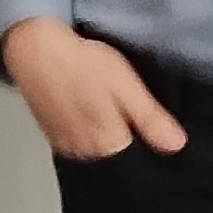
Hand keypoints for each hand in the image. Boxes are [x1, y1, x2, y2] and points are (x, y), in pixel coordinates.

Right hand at [2, 17, 183, 161]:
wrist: (35, 50)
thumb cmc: (80, 63)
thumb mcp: (126, 86)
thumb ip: (150, 120)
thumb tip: (177, 146)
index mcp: (108, 143)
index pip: (140, 161)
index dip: (148, 141)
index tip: (149, 124)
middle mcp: (85, 152)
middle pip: (118, 158)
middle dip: (127, 139)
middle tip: (123, 106)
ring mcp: (66, 146)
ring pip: (98, 152)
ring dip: (106, 136)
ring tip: (103, 104)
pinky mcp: (53, 137)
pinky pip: (79, 143)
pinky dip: (87, 132)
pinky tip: (88, 109)